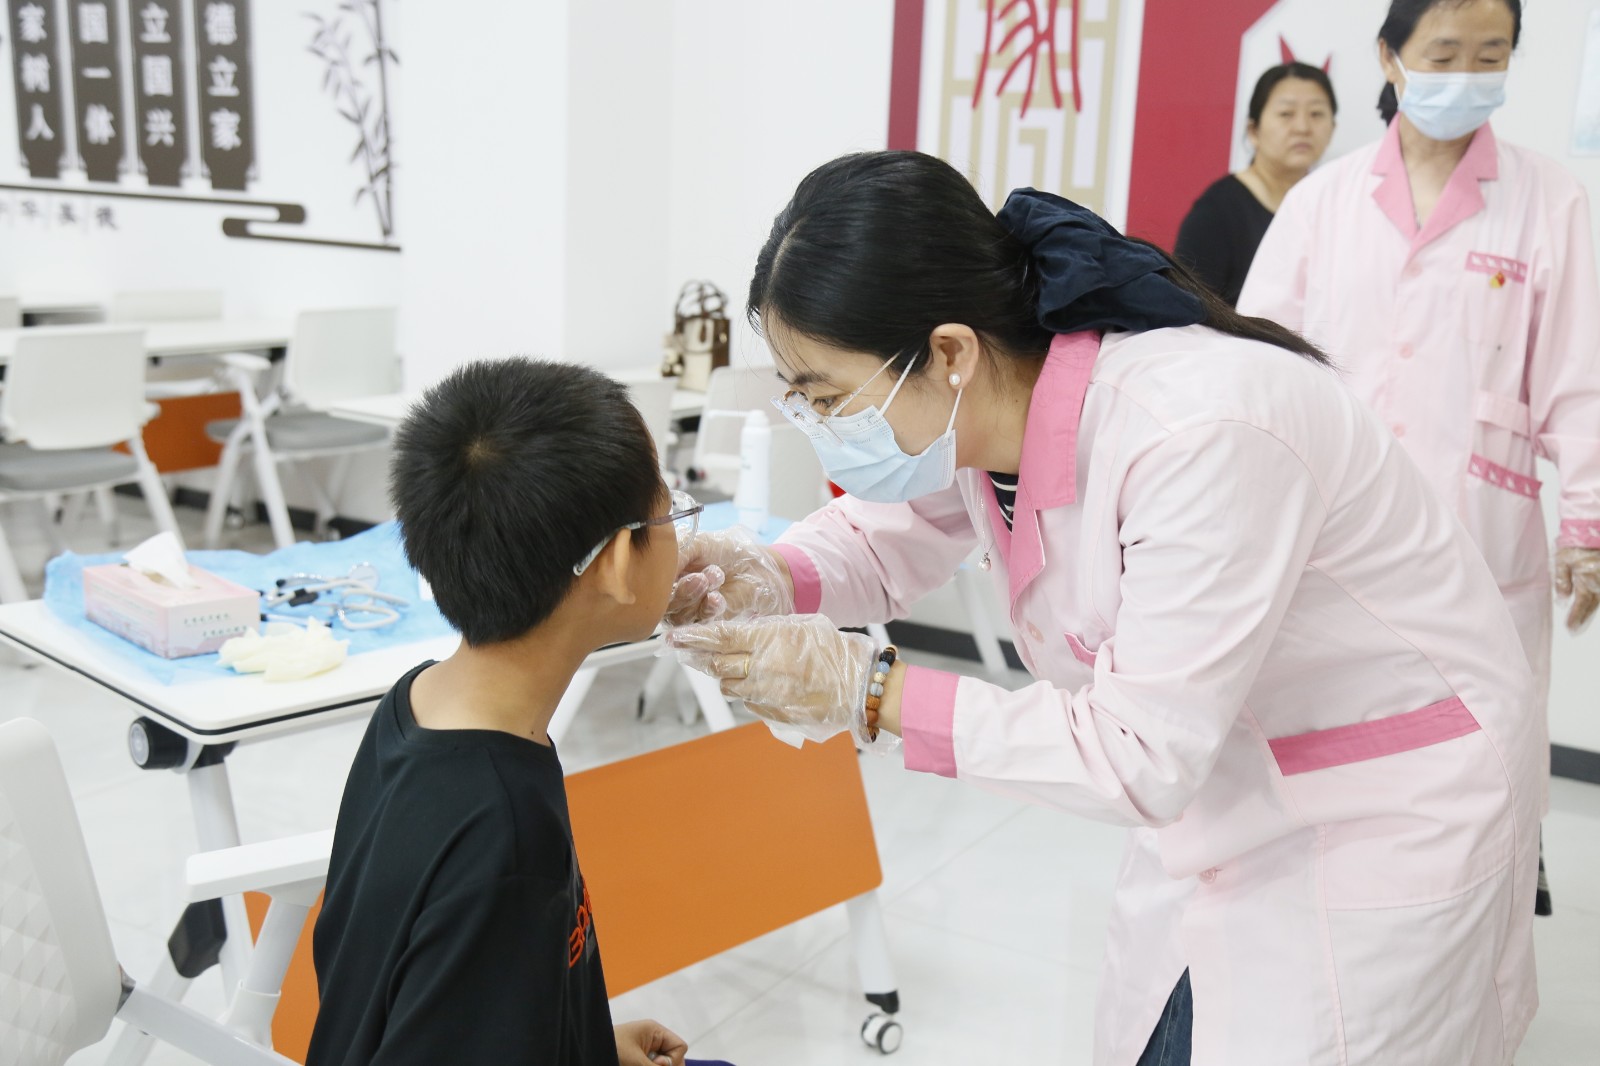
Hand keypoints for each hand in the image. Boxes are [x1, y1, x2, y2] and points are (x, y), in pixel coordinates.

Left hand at [614, 1019, 686, 1065]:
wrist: (587, 1049)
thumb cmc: (609, 1047)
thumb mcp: (635, 1060)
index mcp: (654, 1032)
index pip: (679, 1047)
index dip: (673, 1060)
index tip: (657, 1065)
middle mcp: (652, 1041)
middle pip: (672, 1059)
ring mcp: (644, 1052)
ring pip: (660, 1065)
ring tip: (635, 1065)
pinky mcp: (636, 1061)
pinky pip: (649, 1065)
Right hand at [668, 527, 794, 625]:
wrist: (759, 565)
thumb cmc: (729, 551)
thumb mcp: (700, 542)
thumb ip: (677, 552)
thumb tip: (657, 567)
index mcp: (666, 574)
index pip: (651, 585)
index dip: (659, 581)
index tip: (676, 569)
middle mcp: (673, 595)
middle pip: (663, 605)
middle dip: (682, 591)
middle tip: (701, 577)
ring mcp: (689, 612)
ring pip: (678, 616)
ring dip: (697, 597)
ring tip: (716, 576)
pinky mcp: (707, 625)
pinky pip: (700, 624)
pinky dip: (709, 609)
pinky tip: (718, 598)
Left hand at [668, 614, 882, 745]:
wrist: (859, 685)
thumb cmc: (835, 650)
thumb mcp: (800, 626)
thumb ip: (768, 630)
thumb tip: (742, 633)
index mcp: (767, 641)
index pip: (718, 638)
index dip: (692, 638)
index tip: (673, 637)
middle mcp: (761, 669)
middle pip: (716, 665)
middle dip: (703, 659)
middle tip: (693, 653)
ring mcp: (765, 694)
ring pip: (729, 686)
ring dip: (727, 677)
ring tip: (738, 668)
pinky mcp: (773, 713)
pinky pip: (749, 703)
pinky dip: (749, 694)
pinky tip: (763, 685)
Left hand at [1554, 546, 1599, 631]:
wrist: (1590, 530)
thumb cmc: (1575, 545)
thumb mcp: (1563, 562)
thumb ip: (1562, 581)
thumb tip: (1563, 599)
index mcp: (1587, 581)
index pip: (1581, 604)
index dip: (1576, 617)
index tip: (1570, 628)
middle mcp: (1599, 583)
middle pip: (1592, 605)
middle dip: (1583, 617)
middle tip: (1574, 630)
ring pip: (1597, 599)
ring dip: (1589, 611)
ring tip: (1581, 622)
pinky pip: (1599, 592)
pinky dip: (1594, 600)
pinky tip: (1590, 605)